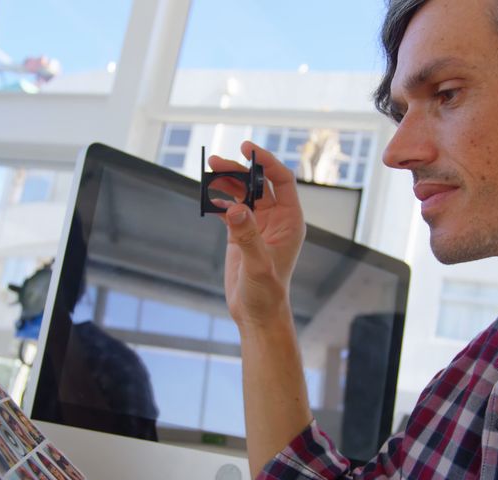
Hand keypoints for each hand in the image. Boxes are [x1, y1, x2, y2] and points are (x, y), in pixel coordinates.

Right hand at [209, 141, 305, 327]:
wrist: (257, 314)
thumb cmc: (267, 293)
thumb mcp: (258, 265)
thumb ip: (247, 236)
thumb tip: (235, 209)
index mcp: (290, 221)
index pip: (281, 181)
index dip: (266, 162)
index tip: (247, 148)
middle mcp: (277, 219)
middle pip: (258, 184)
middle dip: (238, 170)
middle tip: (215, 161)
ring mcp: (259, 226)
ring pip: (243, 194)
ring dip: (226, 182)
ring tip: (207, 173)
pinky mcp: (242, 235)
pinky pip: (230, 210)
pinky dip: (219, 201)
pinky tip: (207, 197)